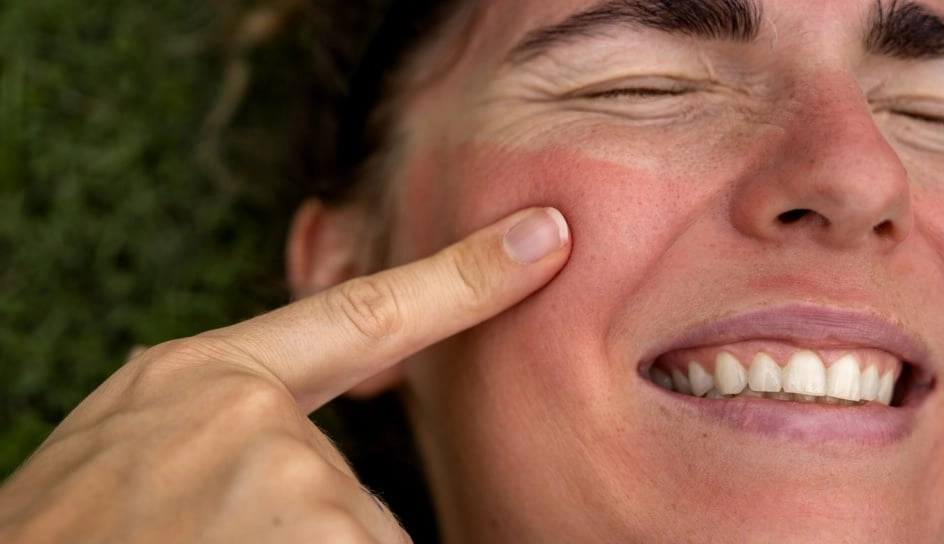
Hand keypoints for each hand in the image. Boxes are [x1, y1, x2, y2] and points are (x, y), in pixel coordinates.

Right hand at [0, 207, 570, 542]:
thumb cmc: (69, 528)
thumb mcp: (142, 440)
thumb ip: (238, 426)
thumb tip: (307, 466)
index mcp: (208, 380)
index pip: (365, 313)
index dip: (464, 277)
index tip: (547, 237)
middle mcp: (253, 426)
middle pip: (353, 503)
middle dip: (313, 543)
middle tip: (215, 539)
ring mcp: (284, 492)